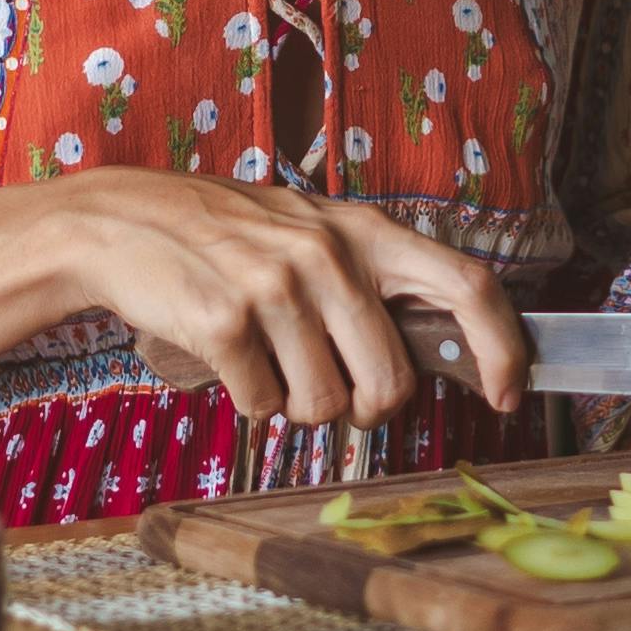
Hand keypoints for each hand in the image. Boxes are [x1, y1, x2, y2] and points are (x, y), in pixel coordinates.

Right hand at [39, 170, 532, 427]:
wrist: (121, 221)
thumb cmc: (225, 236)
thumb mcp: (309, 232)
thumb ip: (368, 278)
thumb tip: (436, 352)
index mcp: (364, 230)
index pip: (467, 285)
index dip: (502, 347)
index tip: (509, 394)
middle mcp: (328, 254)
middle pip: (392, 379)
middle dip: (369, 410)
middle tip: (340, 399)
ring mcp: (275, 286)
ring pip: (326, 404)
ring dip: (299, 408)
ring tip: (271, 366)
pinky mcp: (224, 320)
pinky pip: (264, 406)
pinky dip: (250, 402)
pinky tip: (230, 362)